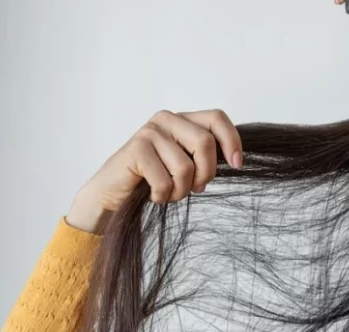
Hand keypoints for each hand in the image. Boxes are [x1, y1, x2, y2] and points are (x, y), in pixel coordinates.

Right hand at [66, 109, 242, 232]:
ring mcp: (150, 132)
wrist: (111, 195)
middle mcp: (167, 119)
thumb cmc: (152, 180)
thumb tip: (235, 158)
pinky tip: (153, 196)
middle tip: (196, 188)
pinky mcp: (136, 149)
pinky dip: (163, 196)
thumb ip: (204, 155)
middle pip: (205, 143)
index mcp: (182, 120)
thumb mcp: (185, 164)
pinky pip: (165, 180)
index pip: (217, 118)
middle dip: (206, 173)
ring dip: (182, 190)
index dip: (232, 140)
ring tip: (169, 193)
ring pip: (186, 167)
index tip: (237, 164)